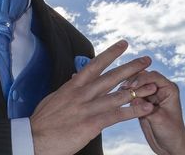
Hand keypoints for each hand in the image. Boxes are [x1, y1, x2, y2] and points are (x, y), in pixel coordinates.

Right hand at [29, 40, 157, 154]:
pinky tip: (146, 108)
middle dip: (131, 67)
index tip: (124, 44)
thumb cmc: (41, 123)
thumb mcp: (54, 99)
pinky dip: (133, 111)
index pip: (96, 64)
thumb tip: (73, 81)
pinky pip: (117, 115)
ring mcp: (87, 107)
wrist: (32, 140)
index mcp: (73, 86)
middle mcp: (82, 93)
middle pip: (112, 76)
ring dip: (138, 89)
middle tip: (146, 60)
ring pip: (118, 94)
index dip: (111, 53)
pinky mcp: (91, 124)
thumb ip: (67, 90)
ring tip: (153, 84)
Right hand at [127, 70, 184, 154]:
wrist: (168, 146)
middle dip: (133, 81)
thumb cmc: (171, 132)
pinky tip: (118, 98)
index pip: (154, 77)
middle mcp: (159, 89)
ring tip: (119, 93)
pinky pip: (133, 95)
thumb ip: (146, 107)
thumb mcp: (159, 119)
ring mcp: (150, 95)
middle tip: (122, 88)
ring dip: (128, 88)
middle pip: (143, 78)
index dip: (142, 79)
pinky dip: (126, 95)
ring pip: (136, 85)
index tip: (132, 86)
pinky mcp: (141, 103)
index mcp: (169, 89)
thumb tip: (133, 97)